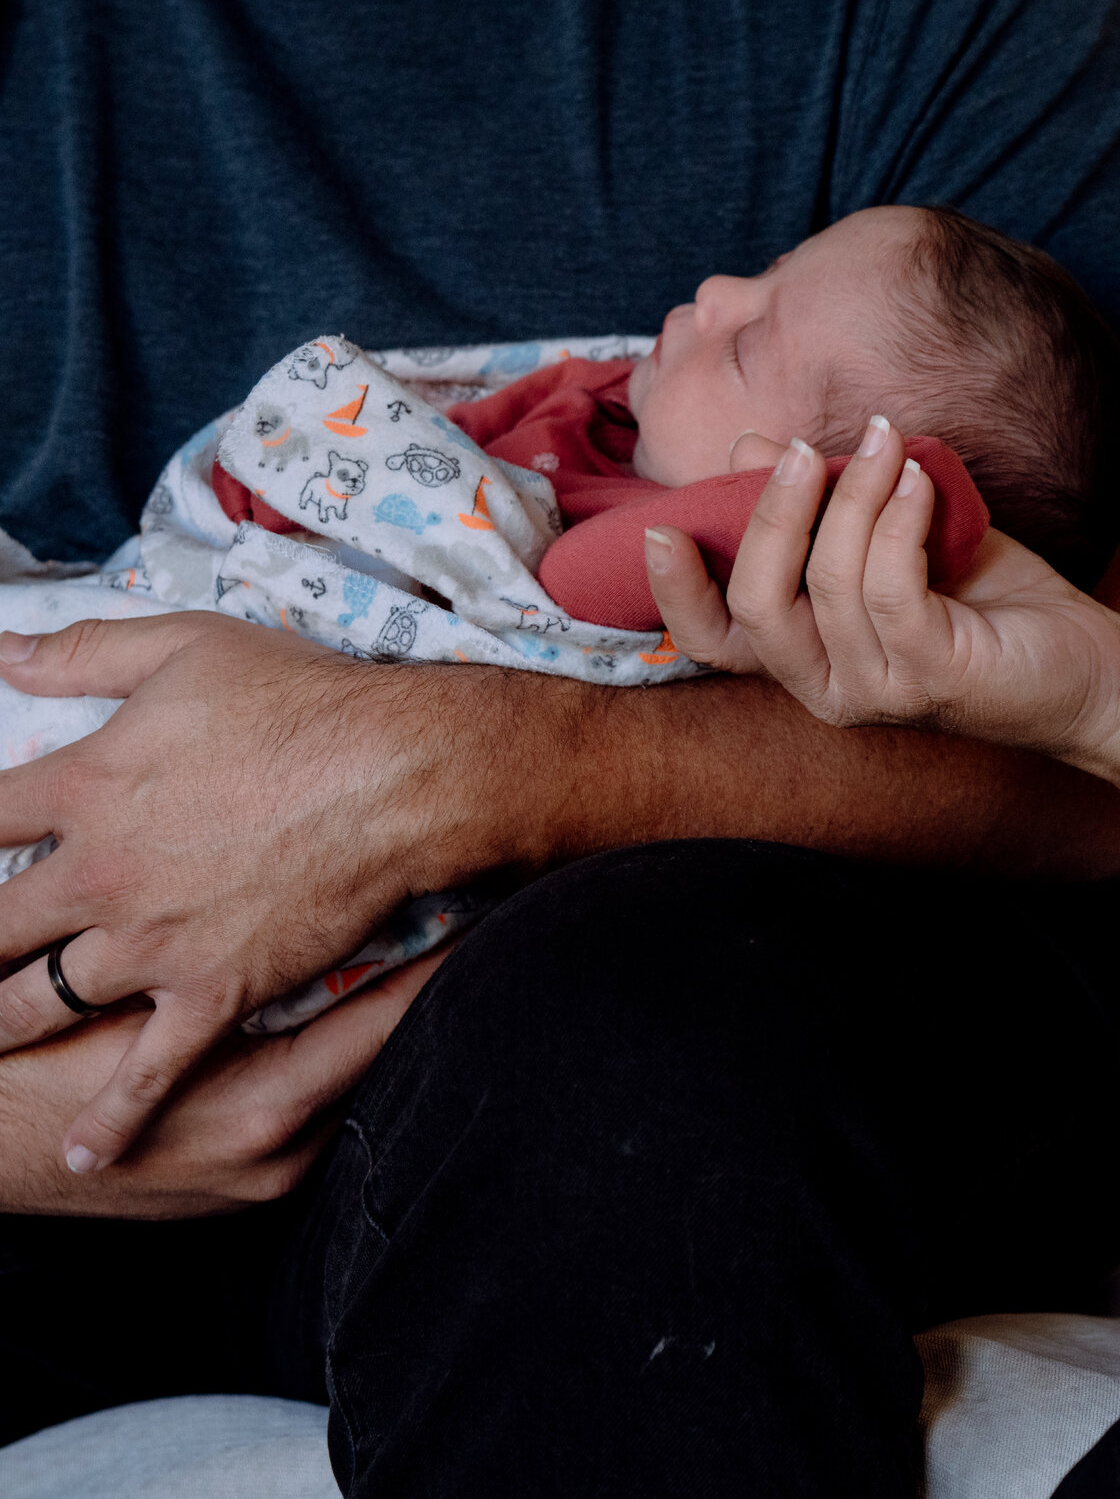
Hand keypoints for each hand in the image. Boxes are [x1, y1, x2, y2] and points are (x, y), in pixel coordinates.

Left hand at [0, 615, 506, 1171]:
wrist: (398, 772)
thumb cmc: (302, 701)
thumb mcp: (188, 647)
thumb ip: (87, 651)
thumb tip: (3, 650)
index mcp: (85, 784)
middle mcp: (98, 873)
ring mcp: (152, 942)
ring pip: (38, 1006)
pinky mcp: (214, 989)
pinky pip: (148, 1072)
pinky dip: (111, 1119)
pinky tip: (81, 1154)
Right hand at [644, 417, 1119, 762]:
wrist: (1086, 662)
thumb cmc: (987, 600)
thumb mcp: (894, 538)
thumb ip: (825, 504)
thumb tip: (755, 446)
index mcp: (807, 658)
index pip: (714, 641)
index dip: (672, 592)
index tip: (658, 527)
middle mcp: (828, 689)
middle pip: (755, 606)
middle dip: (770, 514)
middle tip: (803, 448)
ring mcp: (879, 691)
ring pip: (828, 582)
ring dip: (853, 495)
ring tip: (888, 443)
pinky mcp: (933, 678)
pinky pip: (890, 588)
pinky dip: (898, 520)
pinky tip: (923, 480)